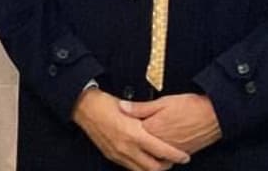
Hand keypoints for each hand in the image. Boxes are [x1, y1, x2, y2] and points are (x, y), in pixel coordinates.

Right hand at [72, 87, 190, 170]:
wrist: (83, 107)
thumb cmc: (105, 103)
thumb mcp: (129, 107)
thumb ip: (145, 115)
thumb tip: (162, 121)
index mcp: (134, 134)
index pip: (162, 151)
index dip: (176, 156)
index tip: (185, 157)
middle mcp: (127, 148)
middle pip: (153, 168)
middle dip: (166, 166)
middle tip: (174, 161)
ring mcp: (118, 154)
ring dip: (152, 168)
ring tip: (160, 161)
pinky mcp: (111, 156)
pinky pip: (130, 167)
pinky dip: (140, 166)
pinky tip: (143, 158)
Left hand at [120, 93, 221, 155]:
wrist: (215, 115)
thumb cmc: (190, 106)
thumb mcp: (162, 102)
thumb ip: (140, 107)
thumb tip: (122, 107)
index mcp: (152, 130)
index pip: (131, 134)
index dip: (125, 128)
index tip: (119, 125)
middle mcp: (160, 144)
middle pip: (141, 150)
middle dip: (134, 147)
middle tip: (128, 141)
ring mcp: (171, 151)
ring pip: (153, 158)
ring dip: (147, 155)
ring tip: (143, 146)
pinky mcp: (181, 153)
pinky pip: (167, 160)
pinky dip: (161, 156)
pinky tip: (160, 149)